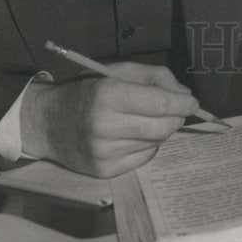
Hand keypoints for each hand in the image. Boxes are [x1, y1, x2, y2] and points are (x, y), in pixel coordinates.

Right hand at [20, 63, 199, 176]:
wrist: (48, 122)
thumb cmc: (88, 90)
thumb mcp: (119, 71)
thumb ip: (155, 77)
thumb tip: (185, 95)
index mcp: (108, 95)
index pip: (159, 103)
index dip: (182, 103)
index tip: (193, 102)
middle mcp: (104, 126)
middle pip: (163, 127)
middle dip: (177, 117)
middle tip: (176, 109)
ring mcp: (104, 152)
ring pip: (156, 142)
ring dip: (161, 129)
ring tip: (146, 118)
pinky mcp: (104, 171)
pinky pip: (144, 157)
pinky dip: (147, 144)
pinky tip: (133, 134)